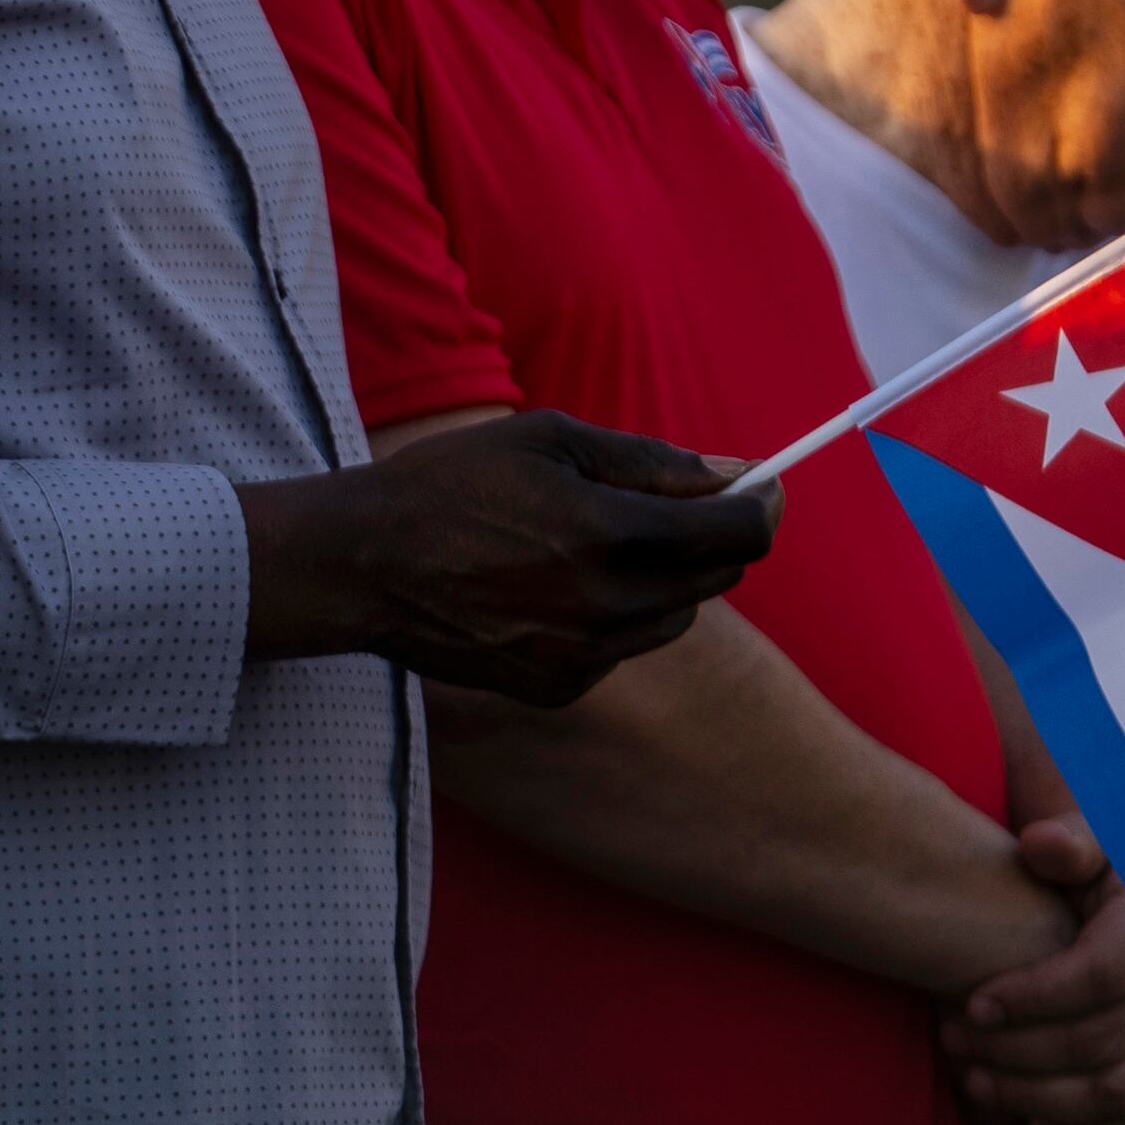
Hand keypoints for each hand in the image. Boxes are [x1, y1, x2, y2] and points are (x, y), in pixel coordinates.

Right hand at [243, 412, 772, 702]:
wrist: (362, 563)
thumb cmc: (451, 484)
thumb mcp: (549, 440)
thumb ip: (649, 459)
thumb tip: (731, 471)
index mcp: (611, 533)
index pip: (739, 530)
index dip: (762, 502)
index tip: (761, 485)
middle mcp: (609, 603)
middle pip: (718, 577)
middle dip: (709, 535)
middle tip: (672, 505)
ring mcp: (586, 654)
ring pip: (675, 617)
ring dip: (662, 578)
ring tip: (592, 545)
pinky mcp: (560, 685)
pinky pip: (621, 647)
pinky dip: (611, 616)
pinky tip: (551, 588)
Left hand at [949, 827, 1124, 1124]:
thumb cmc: (1119, 858)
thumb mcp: (1098, 831)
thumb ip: (1070, 837)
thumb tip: (1043, 844)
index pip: (1101, 976)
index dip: (1033, 996)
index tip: (972, 1002)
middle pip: (1102, 1043)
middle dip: (1018, 1051)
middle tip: (953, 1044)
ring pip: (1124, 1095)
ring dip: (1043, 1100)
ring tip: (977, 1084)